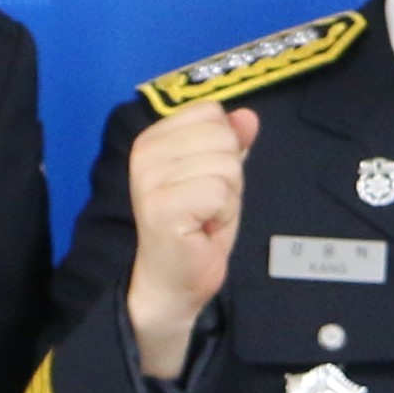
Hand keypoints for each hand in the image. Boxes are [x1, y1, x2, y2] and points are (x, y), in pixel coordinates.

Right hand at [125, 103, 257, 380]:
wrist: (174, 280)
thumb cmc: (195, 228)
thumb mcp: (219, 175)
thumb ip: (231, 142)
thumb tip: (248, 117)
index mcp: (153, 138)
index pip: (210, 112)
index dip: (223, 148)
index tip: (204, 181)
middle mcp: (145, 153)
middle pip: (222, 136)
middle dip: (229, 174)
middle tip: (206, 204)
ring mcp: (150, 179)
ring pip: (226, 165)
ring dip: (227, 198)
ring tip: (204, 217)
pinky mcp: (163, 206)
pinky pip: (220, 192)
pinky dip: (223, 214)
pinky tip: (203, 229)